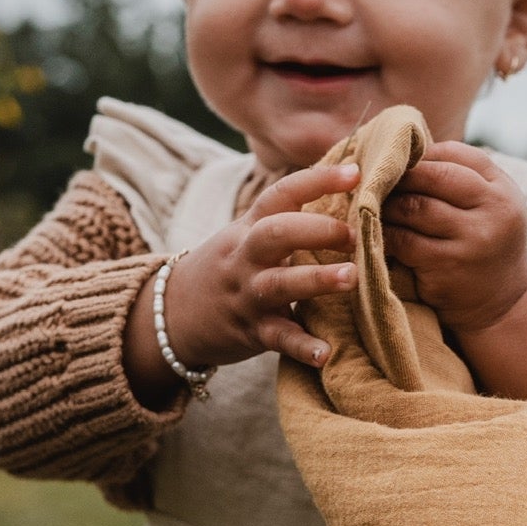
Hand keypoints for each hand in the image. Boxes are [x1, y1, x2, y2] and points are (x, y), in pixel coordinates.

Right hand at [123, 159, 358, 408]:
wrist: (172, 312)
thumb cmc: (229, 267)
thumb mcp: (248, 235)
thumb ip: (288, 217)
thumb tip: (346, 187)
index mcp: (250, 227)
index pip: (281, 193)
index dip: (317, 179)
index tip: (354, 172)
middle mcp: (247, 256)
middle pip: (276, 232)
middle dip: (318, 229)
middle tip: (354, 236)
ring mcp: (248, 295)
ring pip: (280, 283)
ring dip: (317, 279)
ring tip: (352, 277)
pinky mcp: (252, 332)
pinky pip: (278, 338)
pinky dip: (302, 347)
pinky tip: (326, 353)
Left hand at [380, 142, 526, 333]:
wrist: (503, 305)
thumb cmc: (486, 245)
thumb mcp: (491, 207)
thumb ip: (462, 179)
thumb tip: (404, 150)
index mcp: (504, 190)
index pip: (457, 155)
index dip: (424, 155)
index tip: (402, 161)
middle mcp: (494, 212)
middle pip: (434, 176)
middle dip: (402, 176)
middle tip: (378, 179)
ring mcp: (472, 241)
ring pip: (414, 207)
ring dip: (388, 204)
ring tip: (373, 204)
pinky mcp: (447, 267)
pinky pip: (404, 241)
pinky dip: (386, 234)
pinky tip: (377, 232)